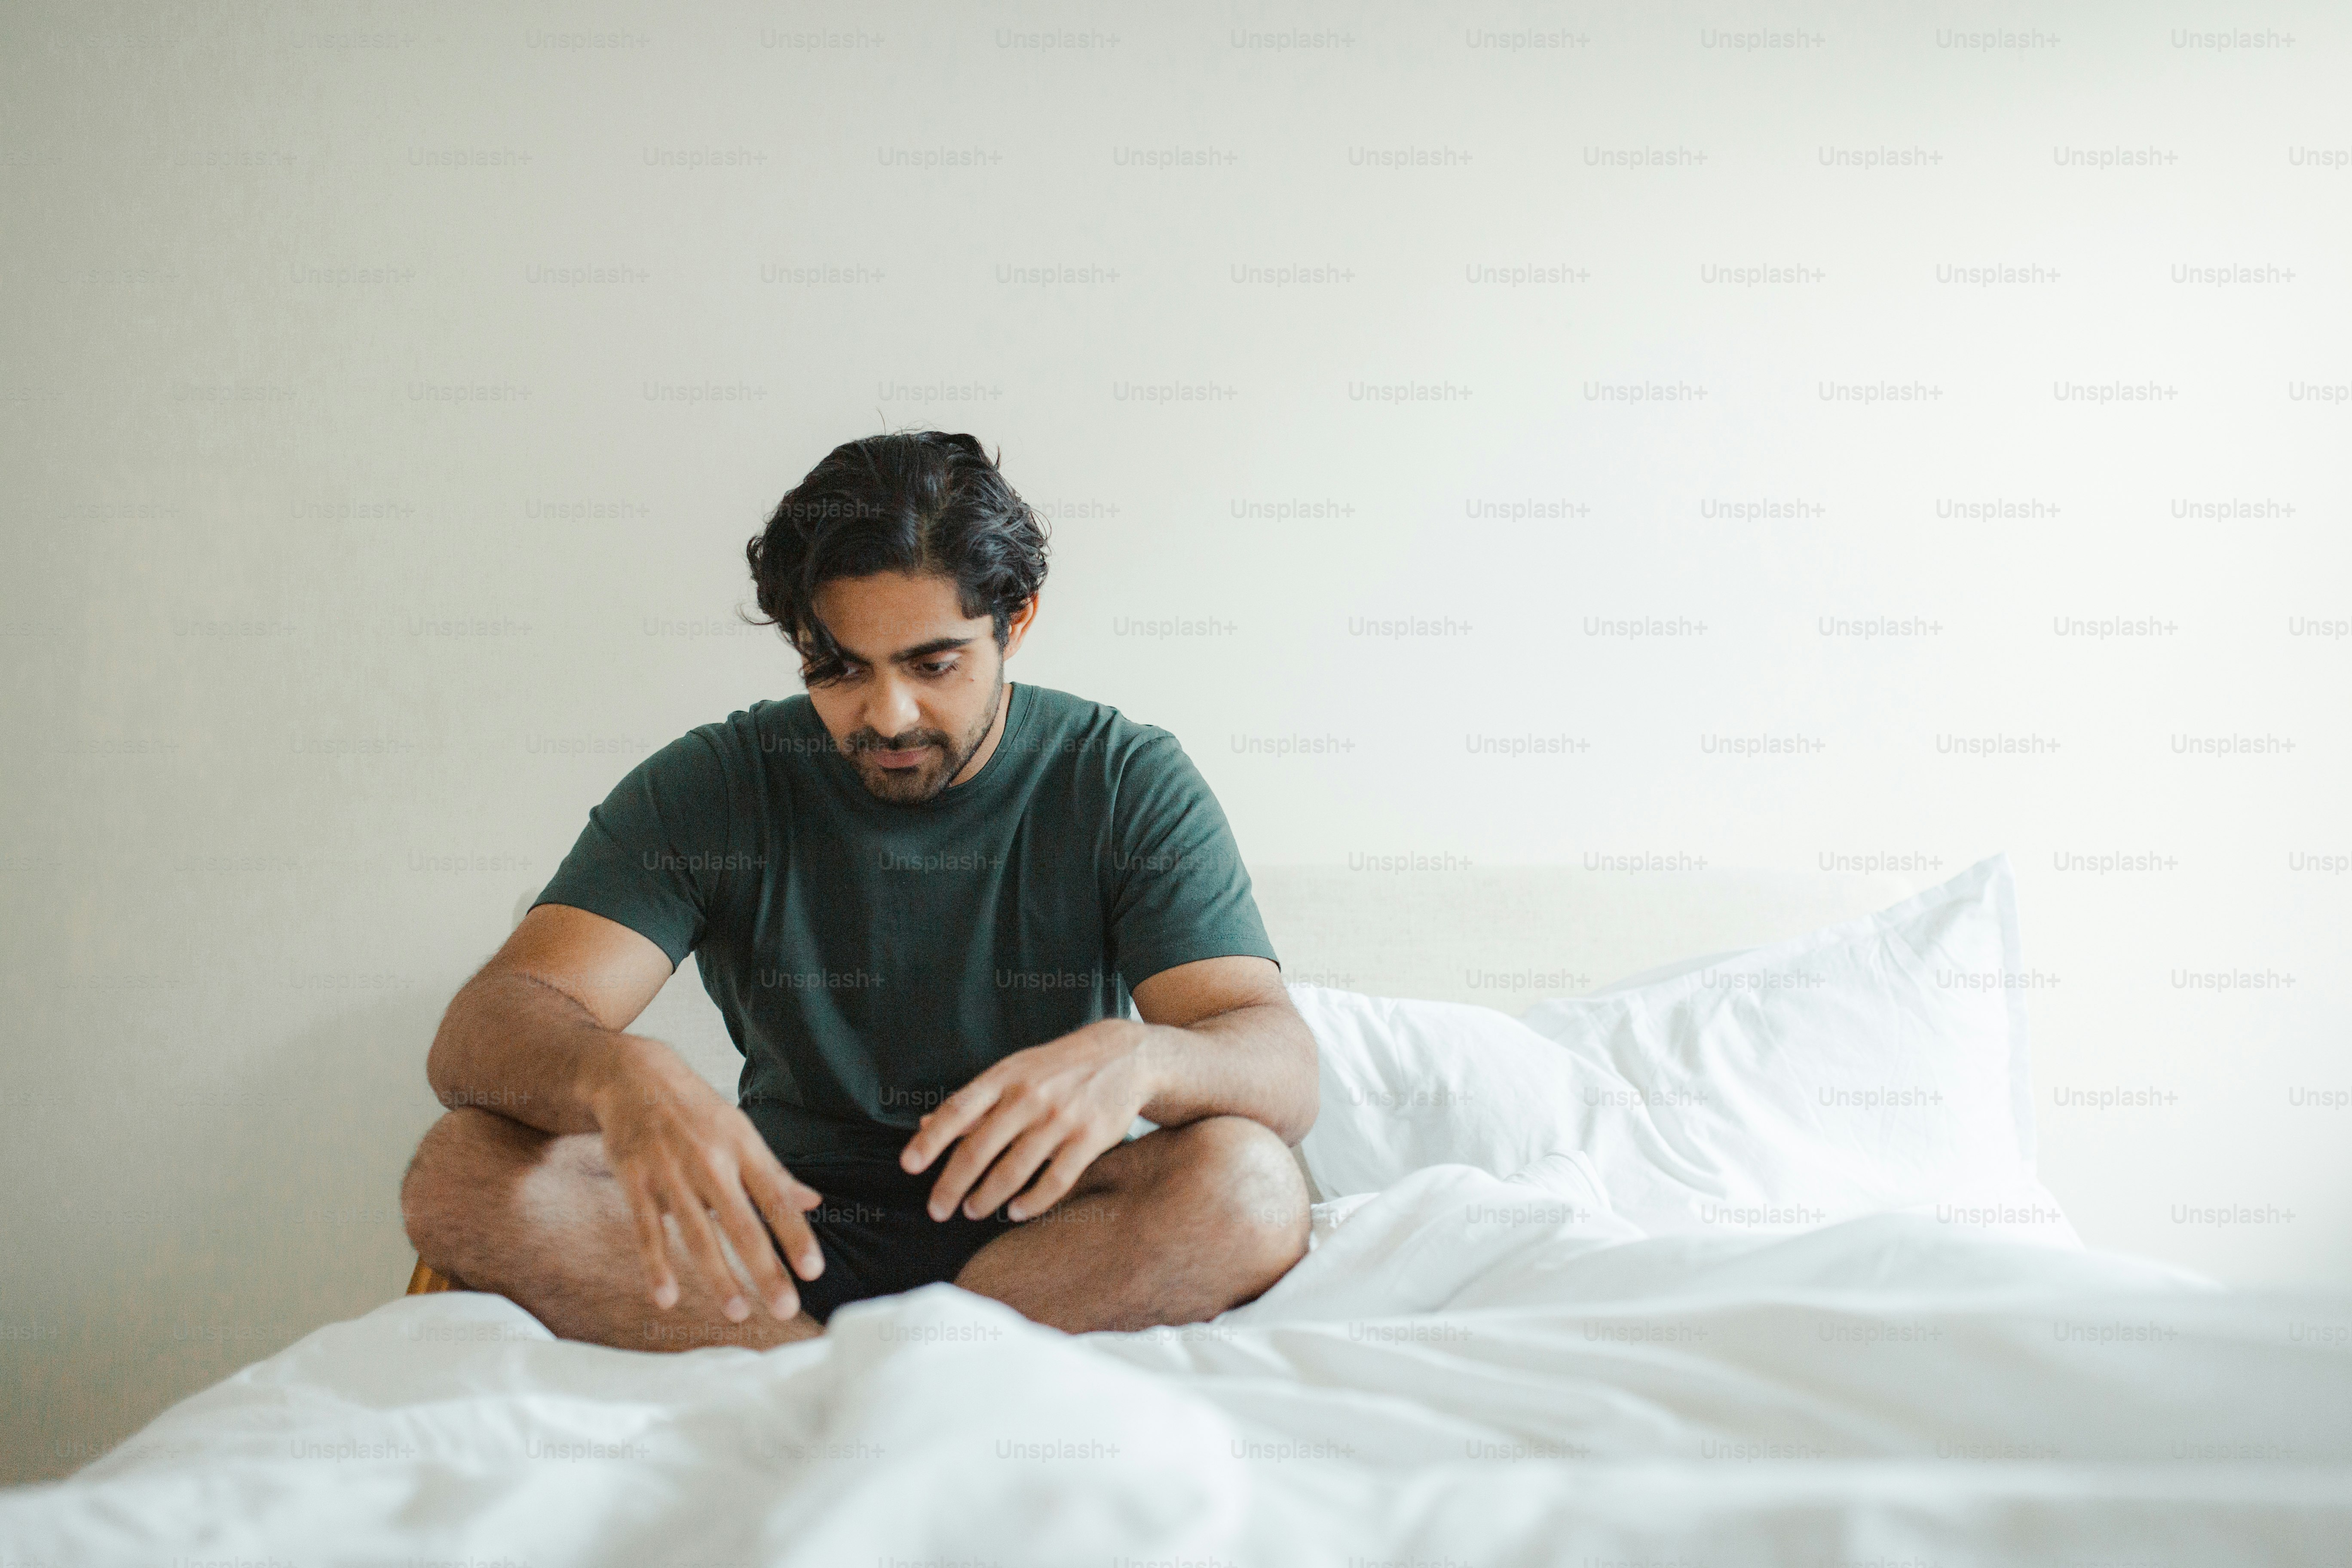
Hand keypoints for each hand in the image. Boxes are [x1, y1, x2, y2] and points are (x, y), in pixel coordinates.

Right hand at [589, 1039, 823, 1320]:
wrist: (634, 1076)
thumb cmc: (696, 1109)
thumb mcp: (741, 1131)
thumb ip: (774, 1173)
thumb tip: (813, 1202)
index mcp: (742, 1148)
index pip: (776, 1199)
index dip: (796, 1236)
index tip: (814, 1272)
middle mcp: (711, 1162)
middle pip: (742, 1224)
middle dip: (764, 1269)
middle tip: (784, 1308)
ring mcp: (671, 1173)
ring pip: (697, 1234)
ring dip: (717, 1277)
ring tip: (737, 1313)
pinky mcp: (635, 1181)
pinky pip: (648, 1230)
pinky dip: (656, 1265)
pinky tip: (667, 1299)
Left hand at [899, 1019, 1156, 1222]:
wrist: (1123, 1057)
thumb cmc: (1056, 1068)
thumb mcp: (1013, 1072)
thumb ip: (974, 1103)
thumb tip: (926, 1126)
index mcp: (1005, 1076)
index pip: (957, 1110)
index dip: (930, 1141)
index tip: (909, 1166)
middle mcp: (1029, 1096)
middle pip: (978, 1150)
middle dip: (952, 1185)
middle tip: (937, 1209)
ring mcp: (1060, 1119)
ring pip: (1013, 1171)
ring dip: (986, 1198)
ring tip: (972, 1211)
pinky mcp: (1089, 1139)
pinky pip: (1054, 1182)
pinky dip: (1031, 1203)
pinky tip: (1015, 1212)